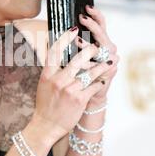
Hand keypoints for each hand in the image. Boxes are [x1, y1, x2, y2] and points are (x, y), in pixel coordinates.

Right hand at [32, 27, 112, 143]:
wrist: (46, 126)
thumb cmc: (45, 104)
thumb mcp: (44, 84)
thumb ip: (51, 70)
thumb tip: (56, 54)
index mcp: (48, 75)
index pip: (55, 51)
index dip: (65, 38)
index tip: (74, 29)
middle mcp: (58, 80)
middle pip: (77, 59)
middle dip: (90, 51)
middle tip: (98, 46)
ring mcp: (70, 90)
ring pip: (90, 72)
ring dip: (102, 65)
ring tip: (110, 61)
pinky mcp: (79, 100)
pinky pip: (94, 86)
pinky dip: (100, 82)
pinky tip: (104, 79)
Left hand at [76, 5, 118, 106]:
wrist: (86, 96)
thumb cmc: (77, 74)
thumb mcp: (72, 55)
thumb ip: (68, 42)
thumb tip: (54, 26)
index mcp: (100, 40)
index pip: (101, 23)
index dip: (96, 14)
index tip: (87, 6)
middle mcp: (108, 48)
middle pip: (102, 33)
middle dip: (92, 26)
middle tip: (81, 18)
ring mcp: (111, 60)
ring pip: (101, 49)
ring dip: (88, 45)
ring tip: (77, 40)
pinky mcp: (109, 72)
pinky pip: (99, 66)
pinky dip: (88, 65)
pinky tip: (80, 63)